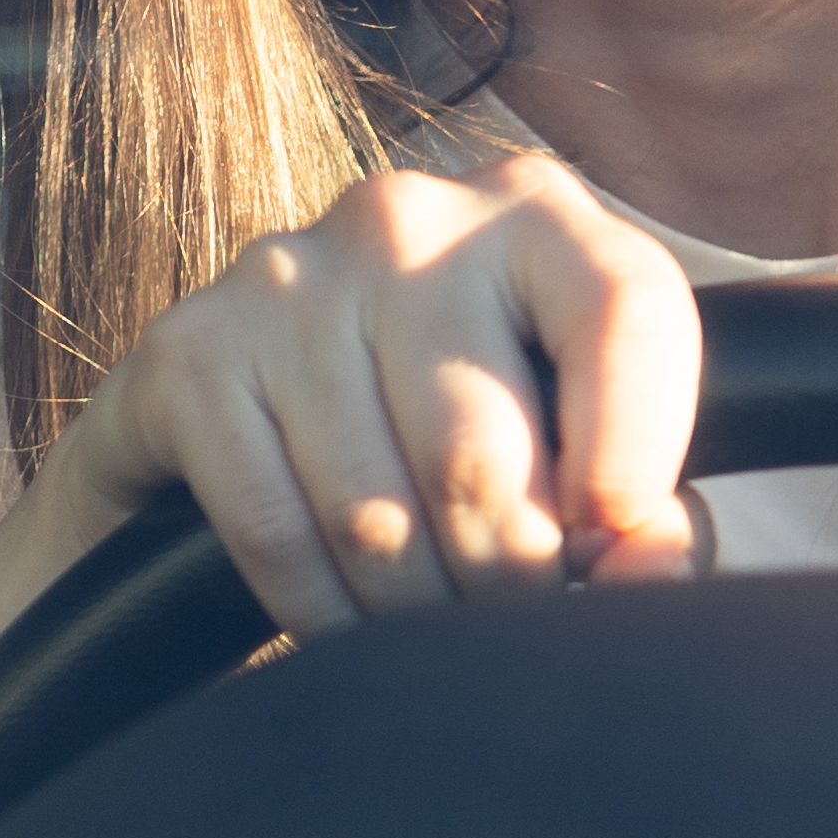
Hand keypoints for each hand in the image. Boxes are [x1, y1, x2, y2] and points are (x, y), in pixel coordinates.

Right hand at [63, 159, 707, 636]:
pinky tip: (346, 619)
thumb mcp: (576, 448)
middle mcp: (408, 219)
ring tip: (431, 621)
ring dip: (411, 615)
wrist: (256, 404)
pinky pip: (275, 533)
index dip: (636, 454)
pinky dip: (321, 613)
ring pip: (373, 517)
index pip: (628, 307)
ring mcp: (286, 275)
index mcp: (538, 215)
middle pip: (480, 457)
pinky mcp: (190, 349)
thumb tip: (647, 568)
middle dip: (503, 582)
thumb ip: (647, 514)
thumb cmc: (462, 432)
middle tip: (506, 620)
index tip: (610, 543)